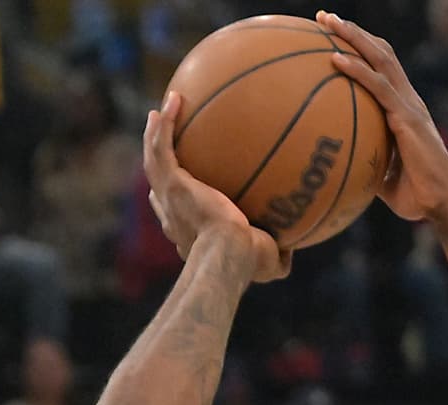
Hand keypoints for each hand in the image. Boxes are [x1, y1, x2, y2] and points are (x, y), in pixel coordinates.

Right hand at [143, 93, 288, 280]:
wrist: (230, 252)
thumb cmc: (249, 261)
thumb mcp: (269, 262)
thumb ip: (280, 254)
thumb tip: (294, 247)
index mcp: (188, 231)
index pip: (173, 213)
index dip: (172, 199)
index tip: (182, 184)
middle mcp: (172, 214)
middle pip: (158, 184)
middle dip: (159, 164)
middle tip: (165, 146)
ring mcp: (169, 197)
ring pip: (153, 159)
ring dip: (155, 134)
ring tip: (162, 110)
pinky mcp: (171, 182)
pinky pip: (161, 146)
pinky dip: (164, 123)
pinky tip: (173, 100)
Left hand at [318, 12, 447, 222]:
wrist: (444, 204)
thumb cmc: (417, 197)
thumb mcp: (384, 175)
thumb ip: (367, 162)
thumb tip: (339, 167)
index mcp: (405, 109)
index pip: (383, 67)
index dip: (361, 48)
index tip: (331, 36)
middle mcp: (408, 99)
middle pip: (380, 52)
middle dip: (352, 31)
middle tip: (323, 17)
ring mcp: (410, 105)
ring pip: (381, 59)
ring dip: (353, 37)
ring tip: (327, 22)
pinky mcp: (407, 117)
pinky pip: (378, 86)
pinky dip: (357, 69)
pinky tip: (335, 58)